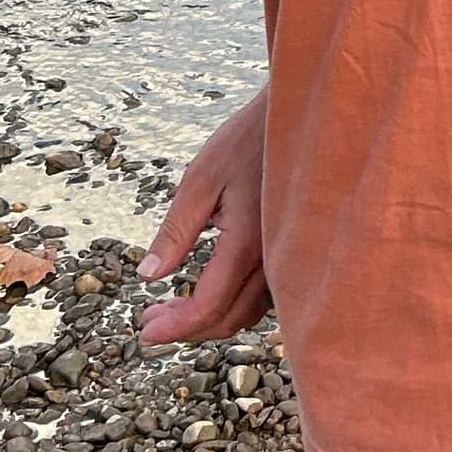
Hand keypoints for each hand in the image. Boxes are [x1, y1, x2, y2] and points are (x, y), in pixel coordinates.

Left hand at [137, 87, 269, 344]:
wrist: (305, 118)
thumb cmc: (249, 141)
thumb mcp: (201, 179)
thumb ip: (176, 232)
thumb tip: (149, 276)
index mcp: (247, 244)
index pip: (208, 305)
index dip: (176, 326)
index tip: (146, 332)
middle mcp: (272, 259)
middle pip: (229, 318)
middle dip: (187, 328)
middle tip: (151, 322)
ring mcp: (287, 257)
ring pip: (249, 311)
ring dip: (212, 319)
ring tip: (174, 310)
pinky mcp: (293, 250)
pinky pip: (265, 295)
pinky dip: (235, 304)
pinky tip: (212, 290)